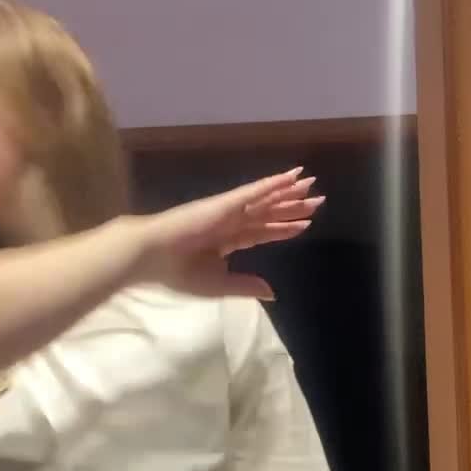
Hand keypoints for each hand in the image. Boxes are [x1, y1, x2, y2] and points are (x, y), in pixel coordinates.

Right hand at [139, 168, 323, 298]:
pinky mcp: (224, 203)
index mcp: (226, 240)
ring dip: (287, 191)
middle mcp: (229, 221)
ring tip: (310, 183)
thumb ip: (246, 285)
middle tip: (318, 200)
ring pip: (265, 199)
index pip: (261, 232)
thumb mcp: (218, 285)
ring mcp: (227, 210)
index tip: (304, 225)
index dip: (282, 229)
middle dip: (292, 207)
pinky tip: (290, 177)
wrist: (152, 257)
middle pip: (268, 213)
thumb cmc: (178, 272)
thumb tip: (272, 293)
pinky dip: (272, 184)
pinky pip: (254, 192)